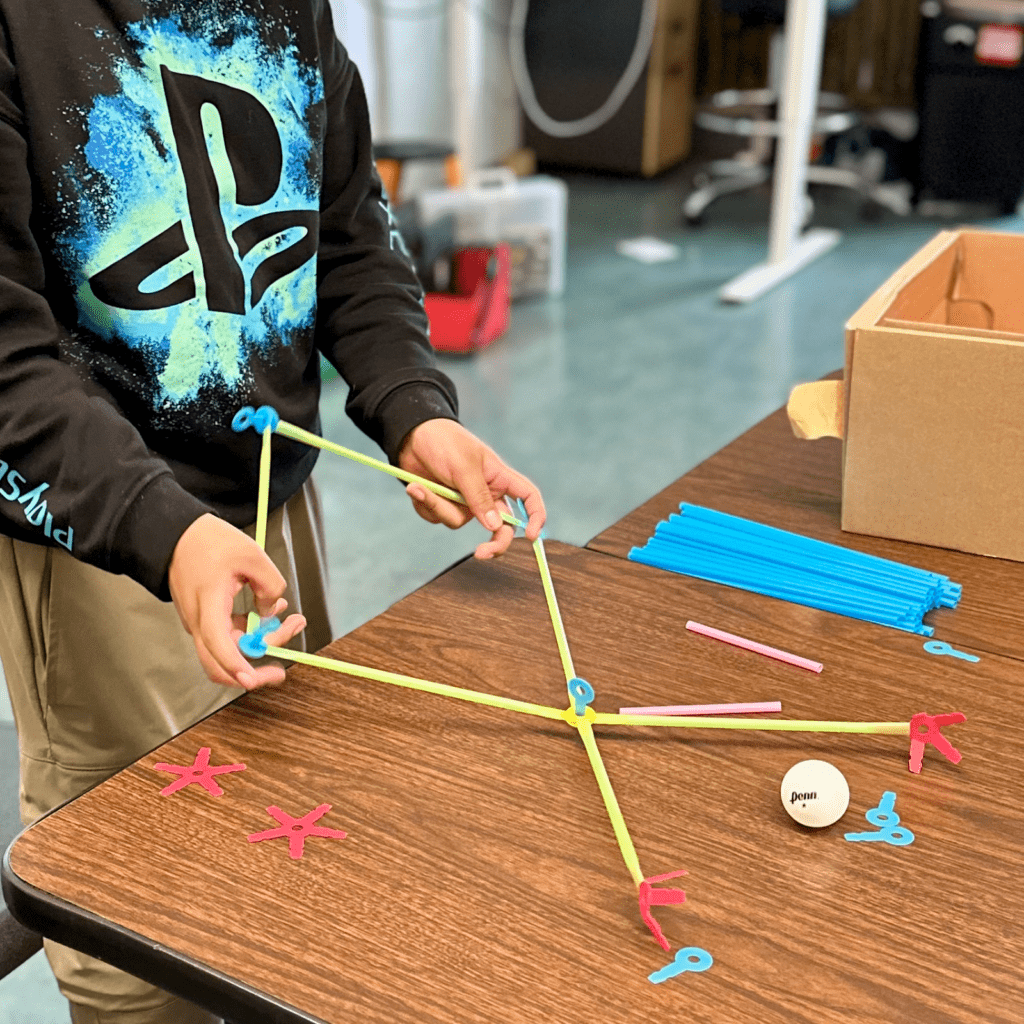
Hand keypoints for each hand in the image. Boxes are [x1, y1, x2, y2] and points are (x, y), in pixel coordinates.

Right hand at [168, 514, 306, 689]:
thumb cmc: (207, 542)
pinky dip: (250, 631)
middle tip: (284, 658)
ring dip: (260, 642)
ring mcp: (200, 623)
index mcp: (207, 605)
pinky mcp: (205, 619)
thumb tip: (271, 613)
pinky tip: (268, 611)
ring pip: (230, 650)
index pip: (218, 645)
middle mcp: (199, 621)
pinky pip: (228, 636)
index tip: (253, 679)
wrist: (178, 535)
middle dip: (255, 668)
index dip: (236, 666)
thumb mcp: (252, 555)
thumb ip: (270, 586)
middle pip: (221, 664)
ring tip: (288, 619)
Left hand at [397, 419, 545, 557]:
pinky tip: (417, 487)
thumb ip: (479, 497)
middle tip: (481, 553)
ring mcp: (464, 501)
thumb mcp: (464, 466)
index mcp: (499, 477)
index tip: (531, 536)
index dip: (535, 517)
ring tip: (420, 487)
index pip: (528, 498)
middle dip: (492, 542)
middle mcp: (485, 493)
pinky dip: (426, 505)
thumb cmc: (444, 442)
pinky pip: (439, 518)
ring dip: (439, 507)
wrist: (410, 437)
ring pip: (458, 522)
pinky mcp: (444, 505)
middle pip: (500, 527)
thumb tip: (495, 526)